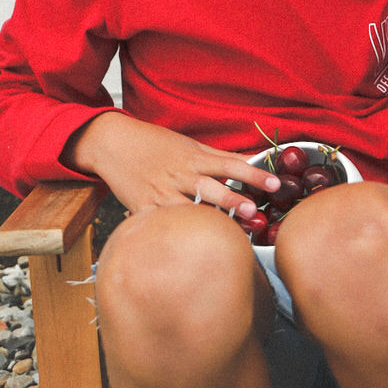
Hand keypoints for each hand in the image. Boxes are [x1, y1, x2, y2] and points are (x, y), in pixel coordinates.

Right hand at [65, 112, 280, 217]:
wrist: (112, 143)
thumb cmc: (156, 145)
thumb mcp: (190, 145)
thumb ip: (222, 157)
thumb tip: (255, 161)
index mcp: (194, 158)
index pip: (230, 165)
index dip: (253, 173)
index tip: (275, 182)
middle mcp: (180, 175)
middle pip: (210, 188)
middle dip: (232, 200)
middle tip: (253, 211)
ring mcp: (161, 192)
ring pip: (187, 209)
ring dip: (207, 220)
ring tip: (228, 233)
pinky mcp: (142, 207)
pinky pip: (161, 222)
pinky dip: (173, 231)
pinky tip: (188, 244)